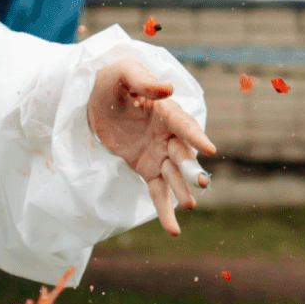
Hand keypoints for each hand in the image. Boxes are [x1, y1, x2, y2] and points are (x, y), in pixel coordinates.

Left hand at [85, 52, 216, 236]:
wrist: (95, 98)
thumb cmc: (113, 80)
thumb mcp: (122, 73)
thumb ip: (143, 81)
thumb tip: (168, 88)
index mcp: (167, 111)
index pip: (184, 125)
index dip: (196, 136)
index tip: (209, 149)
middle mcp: (169, 135)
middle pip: (183, 155)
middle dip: (192, 169)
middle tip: (201, 183)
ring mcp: (159, 154)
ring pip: (173, 176)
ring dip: (181, 191)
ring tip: (190, 206)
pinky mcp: (146, 168)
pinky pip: (158, 192)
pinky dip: (165, 210)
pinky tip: (174, 230)